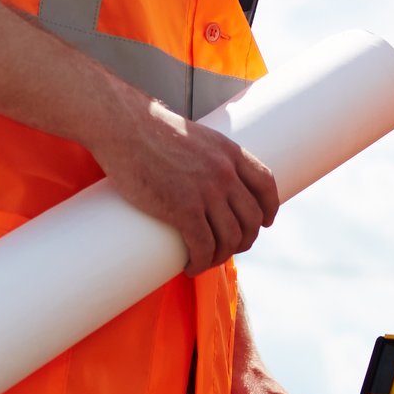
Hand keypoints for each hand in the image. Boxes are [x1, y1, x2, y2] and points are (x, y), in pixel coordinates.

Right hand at [90, 99, 279, 273]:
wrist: (124, 126)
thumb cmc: (148, 129)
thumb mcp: (192, 135)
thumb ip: (203, 155)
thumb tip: (199, 176)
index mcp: (229, 151)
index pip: (266, 184)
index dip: (269, 209)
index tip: (264, 223)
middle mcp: (225, 172)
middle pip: (251, 218)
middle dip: (244, 240)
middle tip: (227, 248)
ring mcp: (207, 192)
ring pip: (230, 238)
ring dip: (220, 256)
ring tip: (205, 260)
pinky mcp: (184, 209)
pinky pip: (204, 247)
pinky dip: (201, 263)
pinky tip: (191, 266)